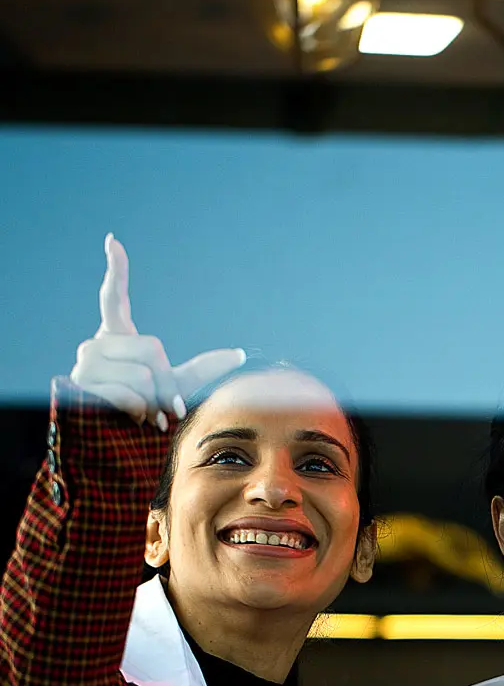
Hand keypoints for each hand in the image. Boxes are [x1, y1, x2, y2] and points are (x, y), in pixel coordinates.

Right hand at [68, 234, 244, 428]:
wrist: (116, 445)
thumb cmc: (146, 413)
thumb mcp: (176, 387)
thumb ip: (202, 369)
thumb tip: (240, 354)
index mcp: (117, 339)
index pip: (115, 299)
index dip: (116, 271)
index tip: (113, 240)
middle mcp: (95, 345)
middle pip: (153, 350)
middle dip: (166, 384)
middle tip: (159, 408)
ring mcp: (84, 365)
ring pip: (142, 375)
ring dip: (153, 402)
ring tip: (142, 415)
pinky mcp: (80, 387)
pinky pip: (128, 393)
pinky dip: (138, 411)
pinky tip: (129, 418)